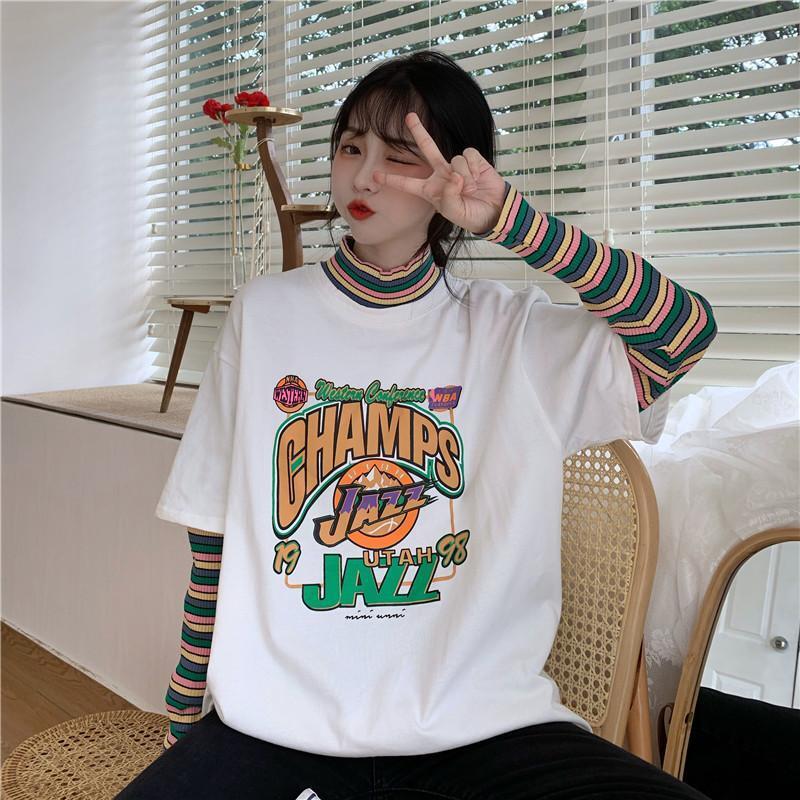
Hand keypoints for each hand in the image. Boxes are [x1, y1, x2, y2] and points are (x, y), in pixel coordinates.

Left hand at [373, 112, 507, 234]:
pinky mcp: (473, 160)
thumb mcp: (454, 213)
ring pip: (455, 159)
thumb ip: (449, 197)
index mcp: (430, 190)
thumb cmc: (470, 215)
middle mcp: (441, 174)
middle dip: (419, 131)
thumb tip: (455, 175)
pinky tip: (478, 178)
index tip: (374, 176)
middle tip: (409, 116)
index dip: (392, 180)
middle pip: (427, 148)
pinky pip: (469, 156)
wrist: (494, 211)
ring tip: (470, 189)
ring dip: (465, 176)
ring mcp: (456, 165)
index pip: (407, 184)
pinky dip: (474, 168)